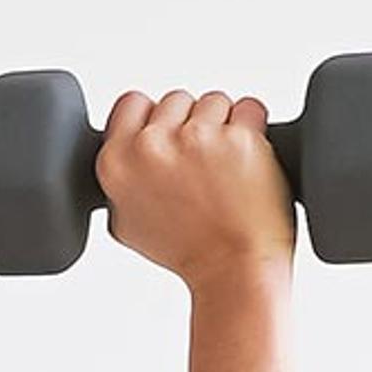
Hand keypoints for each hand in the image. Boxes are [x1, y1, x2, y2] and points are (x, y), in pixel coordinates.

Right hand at [99, 89, 296, 287]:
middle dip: (192, 124)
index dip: (155, 119)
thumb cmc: (188, 252)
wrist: (233, 271)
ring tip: (227, 167)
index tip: (171, 139)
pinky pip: (251, 108)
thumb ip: (120, 180)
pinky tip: (249, 160)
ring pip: (214, 101)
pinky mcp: (239, 137)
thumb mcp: (126, 224)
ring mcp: (196, 138)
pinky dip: (255, 129)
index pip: (132, 103)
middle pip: (176, 100)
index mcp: (116, 162)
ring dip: (226, 125)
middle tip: (202, 165)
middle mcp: (150, 145)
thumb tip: (124, 152)